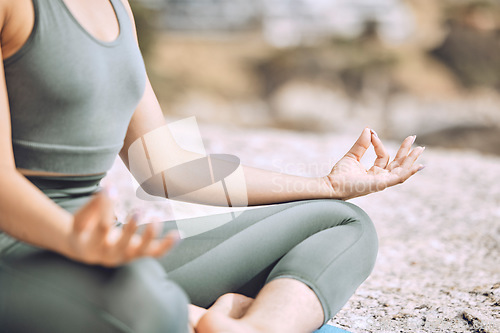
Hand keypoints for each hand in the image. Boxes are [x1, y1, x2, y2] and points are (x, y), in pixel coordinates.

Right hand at [64, 190, 178, 266]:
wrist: (86, 250)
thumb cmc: (85, 228)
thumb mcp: (82, 218)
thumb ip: (93, 205)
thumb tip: (109, 188)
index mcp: (91, 246)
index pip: (101, 228)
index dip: (105, 209)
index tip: (109, 189)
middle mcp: (109, 255)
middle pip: (121, 244)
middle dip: (130, 229)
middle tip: (137, 212)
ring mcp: (125, 256)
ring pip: (141, 251)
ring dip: (150, 235)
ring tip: (156, 218)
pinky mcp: (138, 254)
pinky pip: (155, 253)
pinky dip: (167, 245)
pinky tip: (178, 234)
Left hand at [324, 128, 424, 199]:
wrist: (332, 185)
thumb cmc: (339, 175)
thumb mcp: (353, 155)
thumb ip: (362, 144)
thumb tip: (369, 129)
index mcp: (374, 172)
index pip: (383, 156)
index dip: (379, 144)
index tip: (372, 133)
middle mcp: (380, 178)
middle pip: (397, 164)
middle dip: (406, 151)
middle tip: (413, 137)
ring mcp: (382, 182)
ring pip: (401, 170)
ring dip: (411, 160)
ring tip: (420, 148)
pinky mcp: (381, 185)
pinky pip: (398, 178)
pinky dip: (409, 172)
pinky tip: (418, 166)